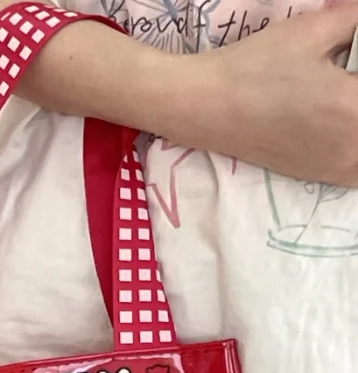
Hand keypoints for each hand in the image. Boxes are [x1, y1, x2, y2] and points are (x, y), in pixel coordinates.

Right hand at [158, 7, 357, 185]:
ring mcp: (334, 166)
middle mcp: (350, 146)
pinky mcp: (316, 175)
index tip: (357, 60)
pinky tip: (349, 135)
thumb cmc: (256, 66)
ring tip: (347, 108)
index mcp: (355, 108)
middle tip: (347, 80)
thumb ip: (355, 22)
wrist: (205, 108)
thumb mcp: (314, 29)